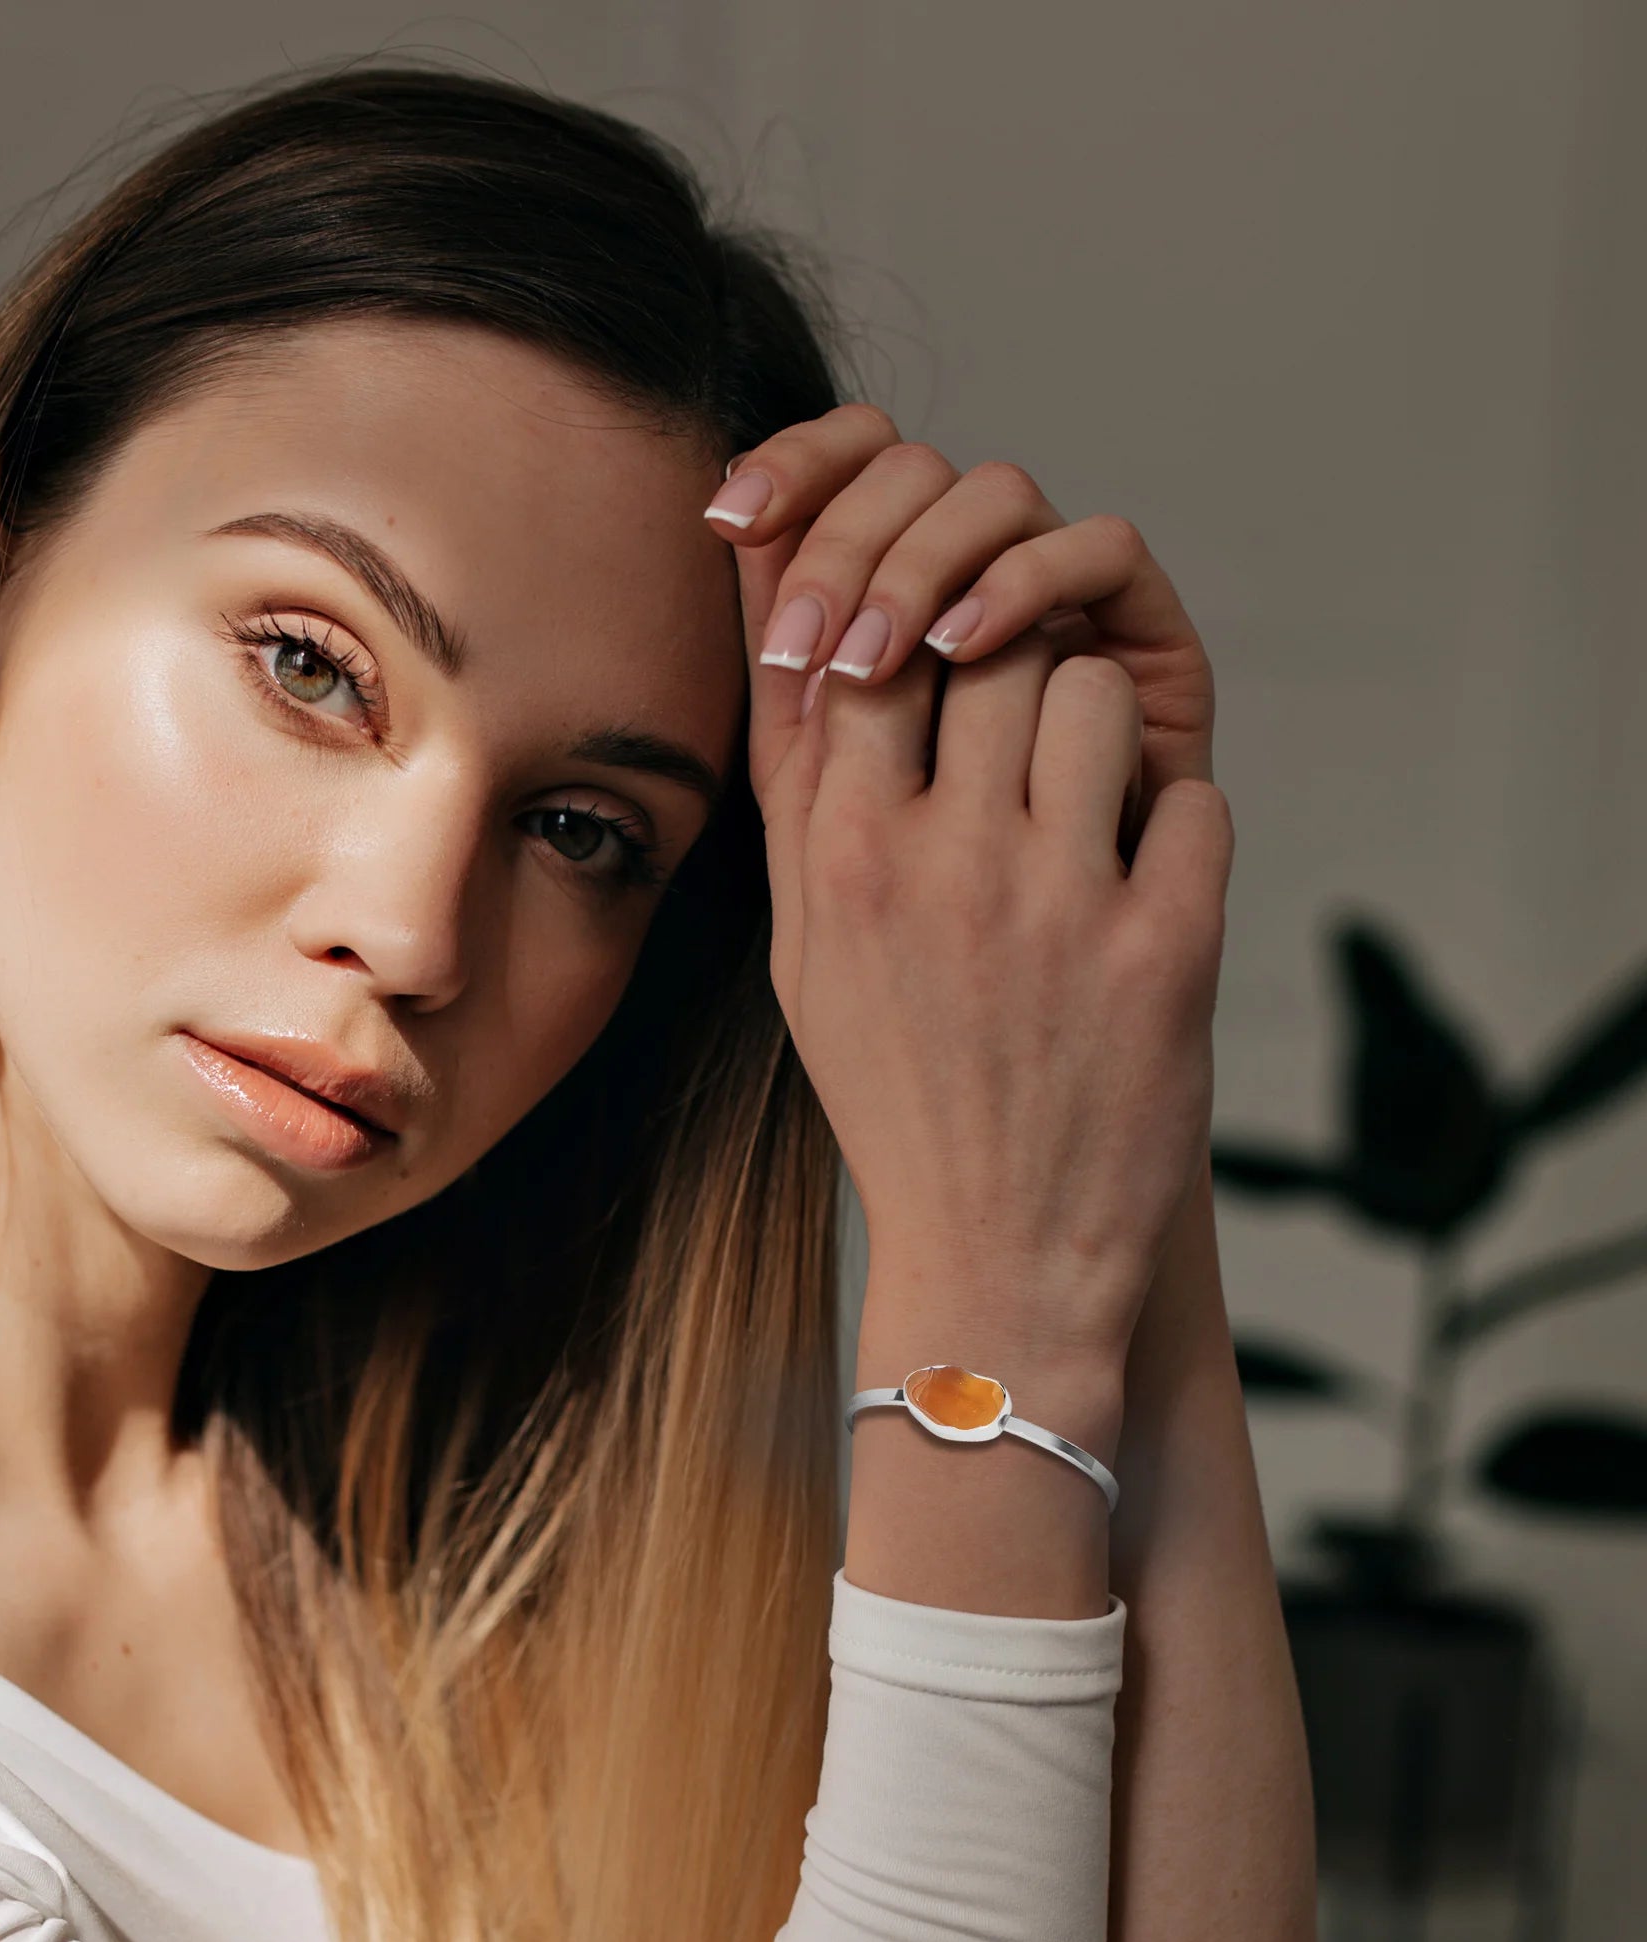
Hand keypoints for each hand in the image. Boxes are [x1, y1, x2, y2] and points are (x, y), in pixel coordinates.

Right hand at [704, 406, 1232, 1365]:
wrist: (998, 1255)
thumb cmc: (892, 1090)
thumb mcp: (804, 951)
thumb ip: (806, 802)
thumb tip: (812, 652)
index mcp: (841, 856)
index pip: (874, 646)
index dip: (912, 631)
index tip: (938, 659)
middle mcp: (944, 864)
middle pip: (991, 646)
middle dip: (1011, 661)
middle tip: (1024, 709)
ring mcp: (1060, 904)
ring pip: (1096, 694)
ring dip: (1097, 726)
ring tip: (1087, 792)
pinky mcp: (1167, 950)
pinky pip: (1193, 802)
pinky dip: (1175, 826)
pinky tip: (1144, 883)